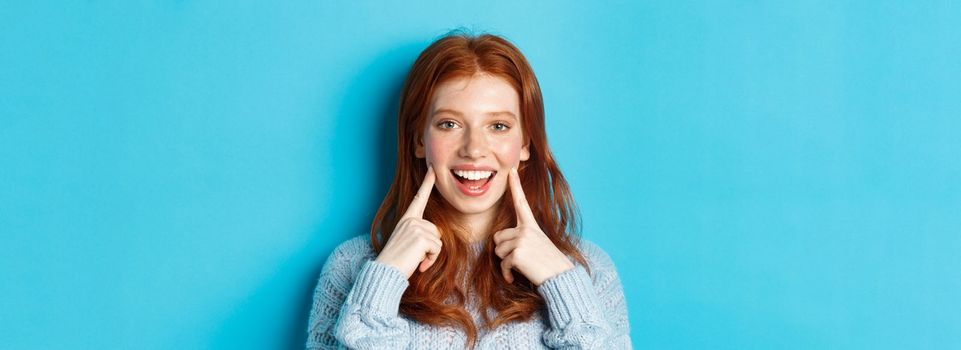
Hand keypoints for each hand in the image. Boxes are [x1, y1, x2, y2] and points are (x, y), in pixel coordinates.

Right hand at [375, 165, 442, 278]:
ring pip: (438, 241)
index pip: (419, 198)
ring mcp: (415, 227)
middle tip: (416, 256)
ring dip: (431, 255)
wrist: (385, 272)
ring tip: (416, 260)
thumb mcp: (408, 243)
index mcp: (406, 219)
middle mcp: (410, 220)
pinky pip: (437, 249)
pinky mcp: (420, 237)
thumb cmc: (396, 261)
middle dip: (432, 247)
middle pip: (436, 230)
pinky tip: (419, 264)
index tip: (433, 168)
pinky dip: (431, 260)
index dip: (427, 183)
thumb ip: (420, 234)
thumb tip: (437, 235)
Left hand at [493, 167, 574, 285]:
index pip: (521, 202)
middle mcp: (526, 229)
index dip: (515, 186)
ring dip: (506, 262)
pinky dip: (507, 273)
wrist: (561, 277)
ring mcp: (522, 240)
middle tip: (519, 258)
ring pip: (498, 251)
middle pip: (498, 237)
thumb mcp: (538, 245)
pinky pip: (502, 264)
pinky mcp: (517, 253)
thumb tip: (500, 242)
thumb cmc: (548, 264)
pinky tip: (514, 277)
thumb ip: (521, 238)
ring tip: (522, 266)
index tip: (512, 170)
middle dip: (503, 250)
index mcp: (532, 225)